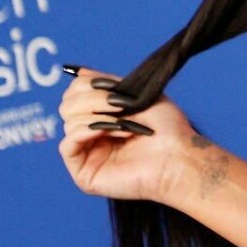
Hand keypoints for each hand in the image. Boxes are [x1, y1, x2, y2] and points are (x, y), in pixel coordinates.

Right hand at [55, 65, 197, 202]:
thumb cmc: (167, 129)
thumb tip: (79, 73)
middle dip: (92, 98)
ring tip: (125, 122)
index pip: (74, 94)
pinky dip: (87, 132)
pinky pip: (66, 145)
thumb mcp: (138, 95)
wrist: (180, 157)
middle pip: (67, 106)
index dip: (87, 85)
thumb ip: (109, 83)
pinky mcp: (83, 173)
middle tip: (118, 104)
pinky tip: (112, 130)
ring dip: (98, 116)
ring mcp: (86, 155)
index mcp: (102, 117)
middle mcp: (91, 136)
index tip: (111, 87)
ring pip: (68, 122)